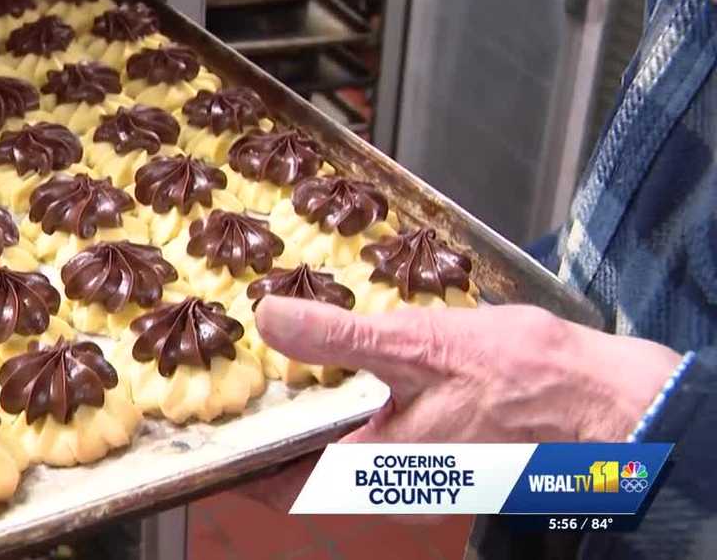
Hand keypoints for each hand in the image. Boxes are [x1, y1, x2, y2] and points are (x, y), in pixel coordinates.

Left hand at [255, 298, 681, 442]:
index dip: (238, 461)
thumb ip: (340, 338)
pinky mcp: (431, 443)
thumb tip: (270, 319)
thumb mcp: (418, 346)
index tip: (203, 428)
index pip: (281, 484)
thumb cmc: (518, 380)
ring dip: (303, 409)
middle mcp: (386, 477)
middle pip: (302, 463)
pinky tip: (335, 359)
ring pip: (335, 443)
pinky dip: (342, 399)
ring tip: (267, 361)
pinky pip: (368, 427)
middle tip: (227, 380)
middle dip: (265, 426)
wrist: (600, 399)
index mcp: (374, 467)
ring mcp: (410, 464)